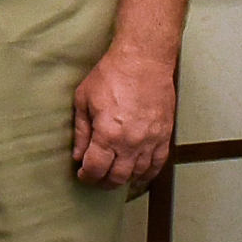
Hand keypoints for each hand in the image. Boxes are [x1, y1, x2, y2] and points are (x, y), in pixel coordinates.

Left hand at [71, 44, 176, 187]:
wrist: (143, 59)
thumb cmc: (112, 74)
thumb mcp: (84, 99)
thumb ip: (81, 131)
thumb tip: (78, 154)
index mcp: (108, 134)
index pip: (95, 169)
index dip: (86, 176)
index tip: (82, 173)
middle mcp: (131, 142)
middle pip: (116, 178)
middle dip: (102, 182)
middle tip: (96, 177)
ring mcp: (150, 140)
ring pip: (137, 174)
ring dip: (123, 179)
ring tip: (114, 174)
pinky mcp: (164, 135)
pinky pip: (157, 164)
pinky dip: (147, 174)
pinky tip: (138, 175)